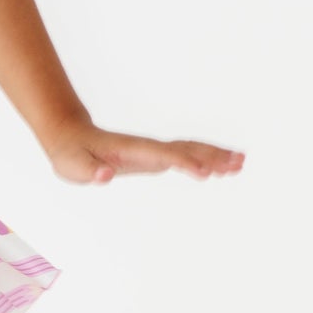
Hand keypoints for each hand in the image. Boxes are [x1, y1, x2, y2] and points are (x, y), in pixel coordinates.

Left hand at [43, 122, 244, 186]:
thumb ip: (89, 171)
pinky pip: (186, 156)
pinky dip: (205, 159)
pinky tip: (222, 168)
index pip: (163, 156)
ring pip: (190, 150)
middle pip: (186, 149)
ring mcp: (153, 150)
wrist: (71, 136)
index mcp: (131, 150)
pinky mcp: (155, 157)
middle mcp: (147, 147)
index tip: (205, 173)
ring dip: (215, 156)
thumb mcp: (73, 166)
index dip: (183, 163)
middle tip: (238, 164)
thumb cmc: (71, 153)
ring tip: (241, 163)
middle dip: (211, 156)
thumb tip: (105, 175)